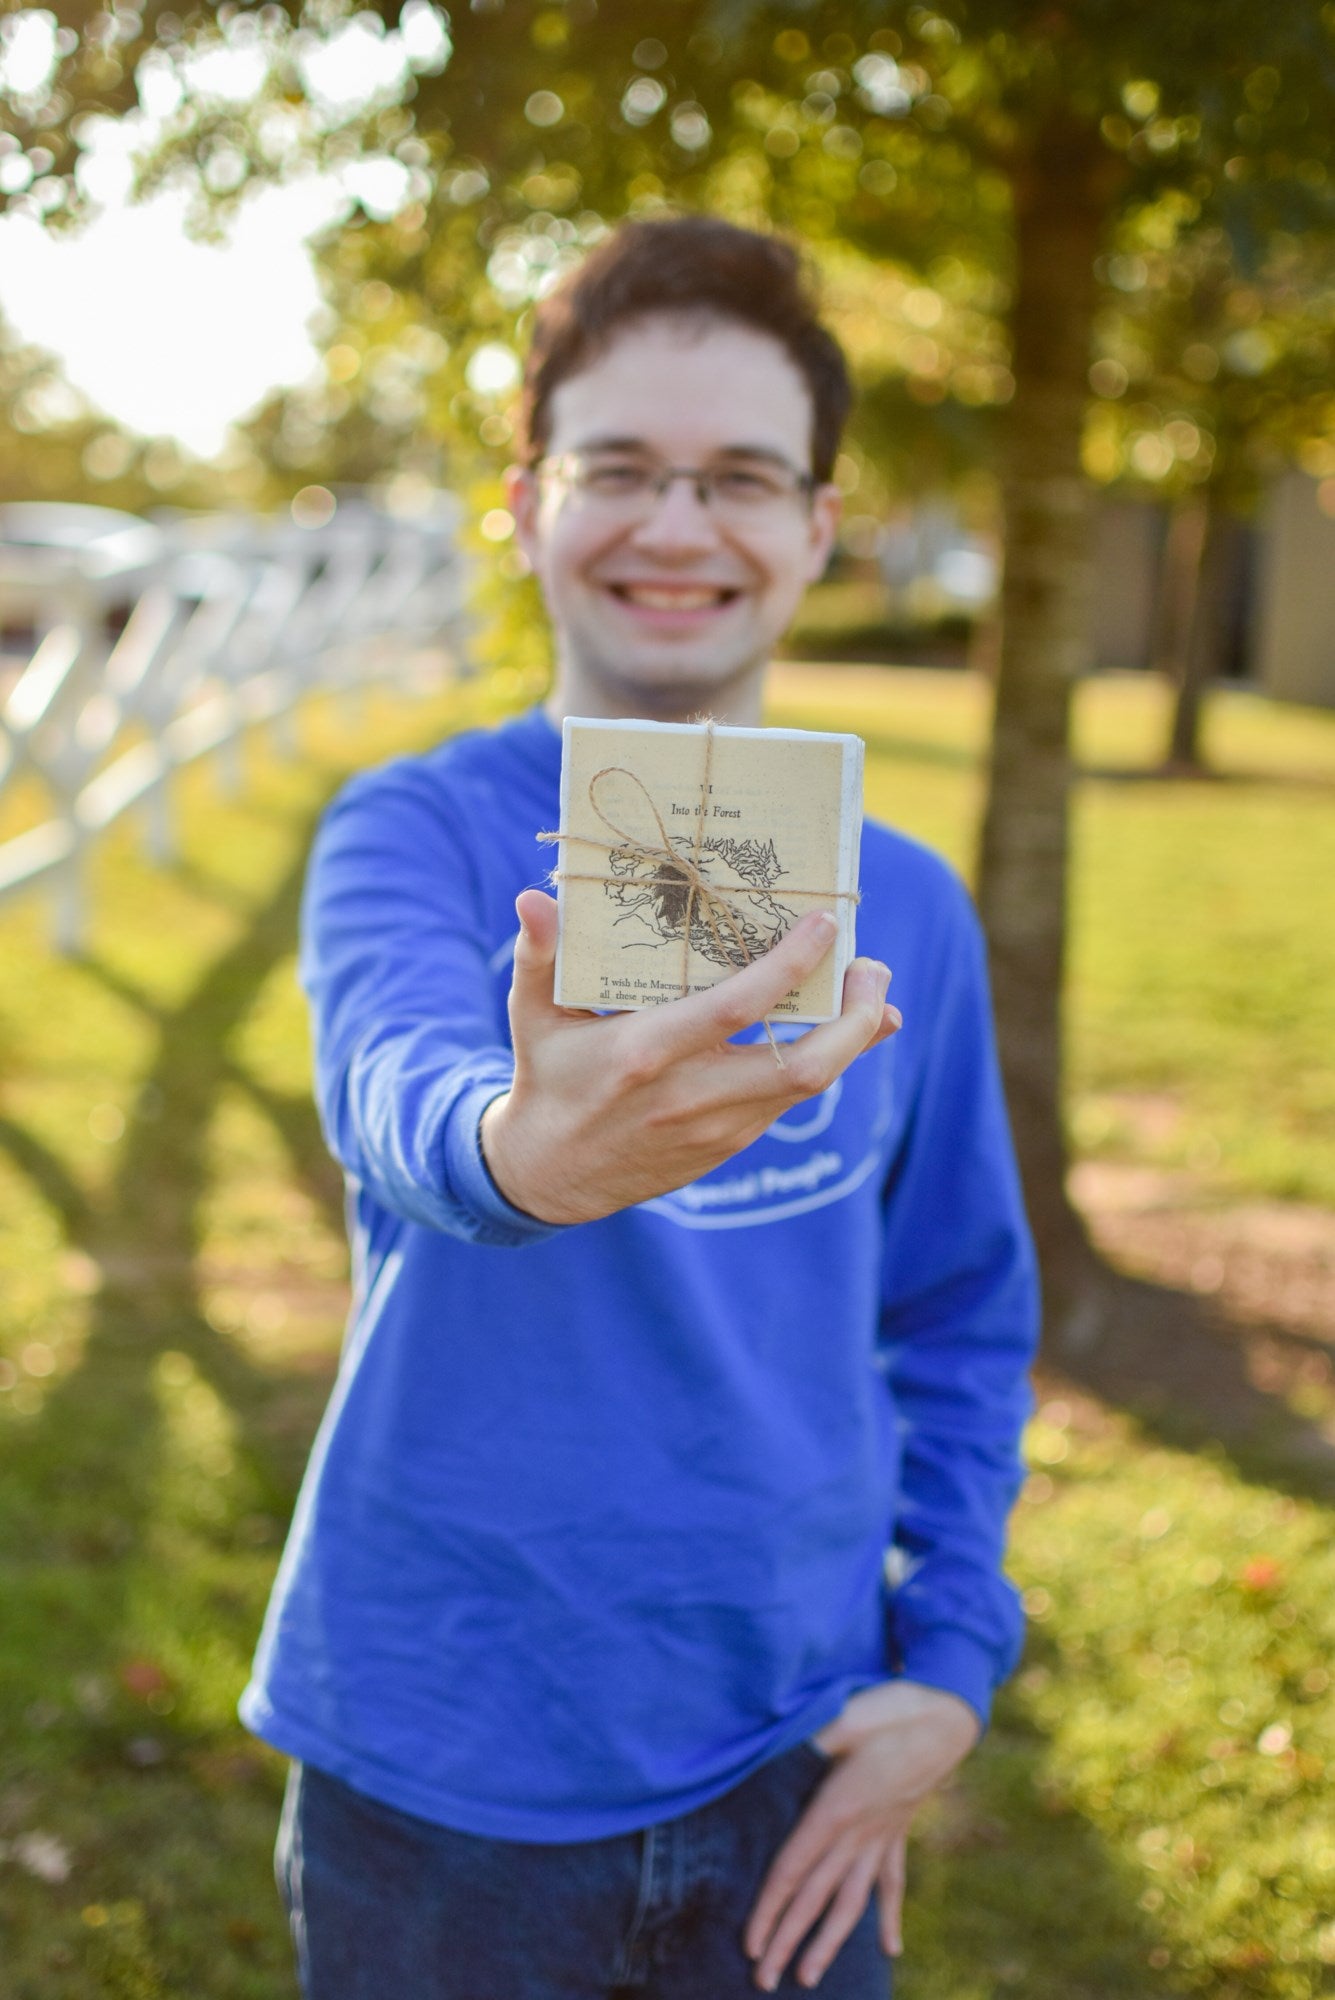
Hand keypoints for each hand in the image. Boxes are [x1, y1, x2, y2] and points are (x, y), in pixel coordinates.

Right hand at [480, 890, 898, 1224]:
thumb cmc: (547, 1076)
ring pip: (808, 1086)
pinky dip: (826, 1062)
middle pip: (802, 1066)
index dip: (789, 966)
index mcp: (645, 1054)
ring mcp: (716, 1127)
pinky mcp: (728, 1145)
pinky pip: (790, 1099)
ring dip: (852, 1038)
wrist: (549, 1175)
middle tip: (873, 968)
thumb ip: (540, 954)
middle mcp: (690, 1096)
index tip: (825, 925)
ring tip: (870, 990)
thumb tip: (533, 897)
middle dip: (854, 1018)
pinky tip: (842, 1027)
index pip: (737, 1009)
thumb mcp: (533, 1014)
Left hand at [745, 1681, 980, 1990]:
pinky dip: (888, 1916)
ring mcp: (881, 1836)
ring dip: (828, 1942)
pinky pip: (891, 1881)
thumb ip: (813, 1737)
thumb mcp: (846, 1716)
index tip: (751, 1945)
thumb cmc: (891, 1710)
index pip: (793, 1868)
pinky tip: (890, 1949)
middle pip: (816, 1897)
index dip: (769, 1909)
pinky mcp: (897, 1830)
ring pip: (851, 1901)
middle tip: (763, 1981)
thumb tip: (779, 1742)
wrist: (946, 1716)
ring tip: (808, 1978)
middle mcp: (859, 1833)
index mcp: (838, 1808)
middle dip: (787, 1941)